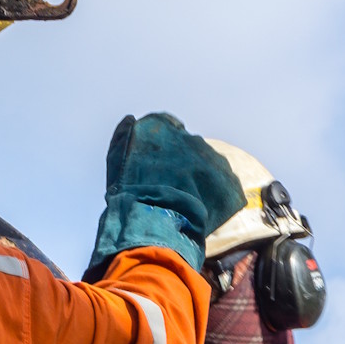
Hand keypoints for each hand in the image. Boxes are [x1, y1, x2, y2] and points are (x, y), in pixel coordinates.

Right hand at [84, 113, 245, 278]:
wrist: (155, 223)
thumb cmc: (129, 192)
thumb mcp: (116, 159)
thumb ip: (123, 134)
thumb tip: (130, 119)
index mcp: (164, 129)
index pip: (168, 125)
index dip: (163, 143)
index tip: (158, 160)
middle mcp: (190, 138)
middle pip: (189, 145)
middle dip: (181, 160)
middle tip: (170, 183)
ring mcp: (212, 159)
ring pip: (206, 162)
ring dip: (198, 174)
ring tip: (186, 197)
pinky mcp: (228, 180)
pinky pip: (223, 181)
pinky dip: (214, 190)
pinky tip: (199, 204)